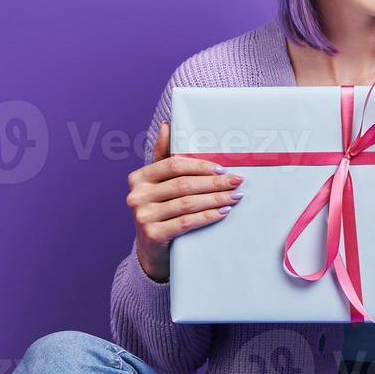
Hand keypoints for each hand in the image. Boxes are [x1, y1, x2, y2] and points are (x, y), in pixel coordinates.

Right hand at [127, 122, 245, 282]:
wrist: (152, 249)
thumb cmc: (161, 210)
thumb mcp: (160, 184)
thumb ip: (164, 156)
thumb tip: (167, 124)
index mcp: (139, 177)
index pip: (174, 165)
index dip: (201, 165)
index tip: (223, 168)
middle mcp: (137, 195)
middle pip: (183, 184)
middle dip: (214, 182)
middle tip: (237, 181)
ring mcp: (143, 216)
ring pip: (187, 203)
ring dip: (215, 199)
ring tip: (235, 196)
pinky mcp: (152, 235)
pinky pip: (186, 222)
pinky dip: (208, 216)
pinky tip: (223, 212)